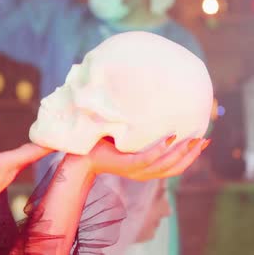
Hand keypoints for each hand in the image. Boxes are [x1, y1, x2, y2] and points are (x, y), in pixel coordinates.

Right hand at [0, 117, 50, 217]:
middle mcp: (10, 172)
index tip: (63, 134)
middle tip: (58, 130)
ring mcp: (5, 177)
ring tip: (46, 138)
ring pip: (26, 160)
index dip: (48, 143)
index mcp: (6, 165)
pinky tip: (24, 153)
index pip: (33, 152)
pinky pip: (18, 165)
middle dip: (45, 143)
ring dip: (36, 149)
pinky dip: (26, 155)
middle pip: (32, 155)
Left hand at [73, 136, 210, 180]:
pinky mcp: (126, 165)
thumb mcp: (129, 140)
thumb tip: (155, 113)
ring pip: (165, 165)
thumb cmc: (104, 145)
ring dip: (181, 152)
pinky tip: (170, 137)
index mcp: (147, 170)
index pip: (176, 167)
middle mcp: (144, 173)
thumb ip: (143, 133)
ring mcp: (135, 171)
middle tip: (204, 139)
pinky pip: (147, 159)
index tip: (205, 141)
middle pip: (175, 168)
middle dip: (192, 154)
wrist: (81, 156)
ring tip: (192, 138)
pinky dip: (160, 149)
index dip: (192, 156)